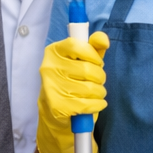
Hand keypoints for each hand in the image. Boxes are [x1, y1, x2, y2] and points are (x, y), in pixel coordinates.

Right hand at [35, 31, 109, 152]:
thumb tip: (103, 39)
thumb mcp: (81, 61)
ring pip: (90, 88)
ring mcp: (51, 87)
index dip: (92, 54)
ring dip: (100, 92)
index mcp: (53, 52)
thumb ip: (94, 48)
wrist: (54, 112)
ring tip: (96, 93)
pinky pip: (88, 104)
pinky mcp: (57, 106)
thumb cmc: (71, 82)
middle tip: (98, 81)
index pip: (76, 45)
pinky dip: (97, 104)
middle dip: (100, 77)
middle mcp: (48, 68)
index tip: (97, 62)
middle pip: (88, 69)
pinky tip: (96, 103)